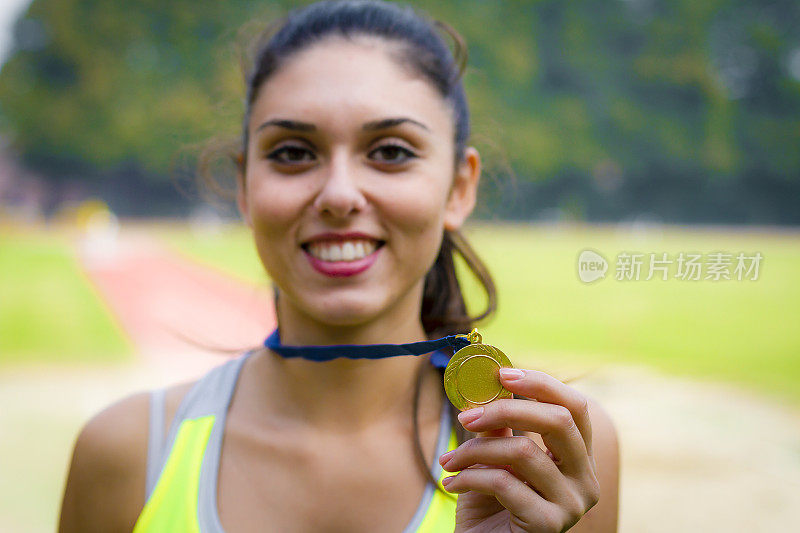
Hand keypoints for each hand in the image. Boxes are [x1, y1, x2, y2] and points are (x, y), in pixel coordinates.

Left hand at [438, 368, 599, 531]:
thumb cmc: (491, 507)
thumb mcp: (494, 459)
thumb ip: (500, 428)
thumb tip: (488, 386)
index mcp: (578, 458)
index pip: (575, 407)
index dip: (541, 384)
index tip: (502, 374)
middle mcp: (585, 480)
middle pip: (559, 421)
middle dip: (505, 409)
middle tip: (466, 415)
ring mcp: (572, 504)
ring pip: (523, 451)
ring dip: (474, 451)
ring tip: (449, 461)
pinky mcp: (549, 525)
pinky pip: (504, 483)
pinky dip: (469, 478)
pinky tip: (452, 484)